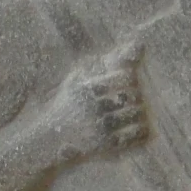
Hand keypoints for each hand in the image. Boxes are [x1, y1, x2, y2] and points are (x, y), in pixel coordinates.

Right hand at [49, 41, 147, 162]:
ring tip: (136, 111)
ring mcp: (100, 128)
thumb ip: (105, 62)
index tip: (127, 83)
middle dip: (136, 96)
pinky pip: (134, 136)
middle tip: (133, 98)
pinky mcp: (105, 146)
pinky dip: (141, 130)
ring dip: (140, 112)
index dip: (130, 79)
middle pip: (130, 96)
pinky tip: (138, 127)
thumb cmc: (67, 104)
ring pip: (134, 115)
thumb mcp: (77, 80)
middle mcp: (93, 108)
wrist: (50, 140)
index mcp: (86, 89)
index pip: (122, 78)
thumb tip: (139, 43)